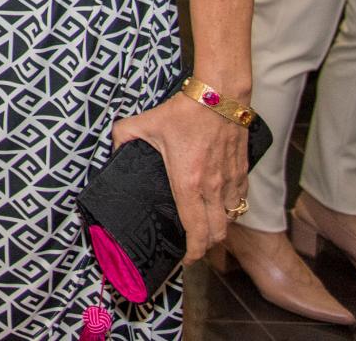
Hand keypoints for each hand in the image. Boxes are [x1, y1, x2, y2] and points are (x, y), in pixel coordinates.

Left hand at [110, 92, 248, 265]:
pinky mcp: (242, 172)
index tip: (185, 258)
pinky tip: (220, 208)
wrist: (219, 96)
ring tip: (205, 230)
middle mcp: (213, 188)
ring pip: (231, 220)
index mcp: (188, 183)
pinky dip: (231, 211)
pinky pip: (240, 201)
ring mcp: (230, 181)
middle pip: (216, 233)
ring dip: (220, 229)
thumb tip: (113, 150)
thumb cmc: (182, 112)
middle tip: (192, 247)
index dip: (192, 252)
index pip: (195, 230)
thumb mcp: (143, 123)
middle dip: (205, 246)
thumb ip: (122, 137)